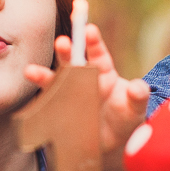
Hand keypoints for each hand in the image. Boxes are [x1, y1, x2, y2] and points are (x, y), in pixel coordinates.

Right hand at [24, 24, 149, 170]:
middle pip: (73, 61)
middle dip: (67, 51)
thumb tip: (138, 87)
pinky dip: (39, 102)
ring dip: (43, 76)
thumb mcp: (136, 108)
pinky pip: (48, 104)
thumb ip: (139, 96)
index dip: (92, 41)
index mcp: (104, 73)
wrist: (112, 142)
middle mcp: (84, 79)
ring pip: (55, 81)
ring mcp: (70, 95)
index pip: (97, 53)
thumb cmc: (125, 118)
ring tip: (30, 71)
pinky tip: (31, 101)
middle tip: (62, 42)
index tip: (89, 29)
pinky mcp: (60, 112)